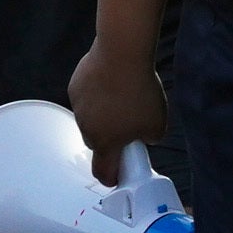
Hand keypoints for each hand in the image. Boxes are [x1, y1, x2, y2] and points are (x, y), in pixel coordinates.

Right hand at [68, 37, 169, 187]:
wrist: (121, 55)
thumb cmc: (139, 92)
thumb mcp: (158, 124)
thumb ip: (149, 138)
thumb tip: (143, 136)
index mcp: (105, 143)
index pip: (103, 172)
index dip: (111, 177)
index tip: (118, 175)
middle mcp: (86, 128)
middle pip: (96, 142)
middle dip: (110, 139)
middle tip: (128, 125)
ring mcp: (78, 106)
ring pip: (90, 118)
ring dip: (102, 114)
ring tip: (122, 95)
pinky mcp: (75, 86)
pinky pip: (86, 96)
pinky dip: (96, 93)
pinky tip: (112, 80)